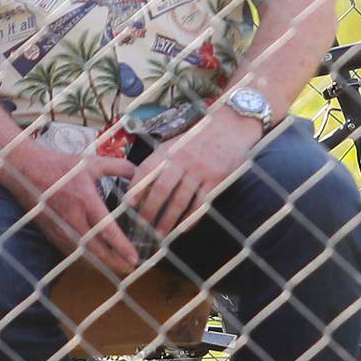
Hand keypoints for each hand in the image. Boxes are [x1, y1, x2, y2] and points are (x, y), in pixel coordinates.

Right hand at [6, 143, 141, 275]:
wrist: (27, 171)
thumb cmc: (61, 167)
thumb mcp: (91, 163)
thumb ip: (119, 167)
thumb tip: (140, 174)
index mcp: (85, 200)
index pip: (106, 229)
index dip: (121, 246)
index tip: (135, 258)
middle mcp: (73, 218)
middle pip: (96, 250)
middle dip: (114, 262)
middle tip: (130, 267)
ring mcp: (60, 229)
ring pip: (82, 255)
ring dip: (100, 264)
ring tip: (117, 267)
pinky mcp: (52, 234)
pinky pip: (71, 253)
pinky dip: (85, 260)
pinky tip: (96, 261)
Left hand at [128, 111, 262, 237]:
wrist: (231, 127)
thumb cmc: (199, 137)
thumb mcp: (176, 143)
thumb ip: (160, 160)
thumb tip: (138, 183)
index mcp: (169, 150)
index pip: (147, 170)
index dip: (136, 188)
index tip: (129, 204)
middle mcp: (182, 160)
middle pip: (161, 189)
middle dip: (150, 210)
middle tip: (144, 225)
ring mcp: (200, 170)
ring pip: (180, 201)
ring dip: (168, 220)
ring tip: (160, 233)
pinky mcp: (216, 180)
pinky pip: (200, 204)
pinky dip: (190, 219)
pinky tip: (183, 228)